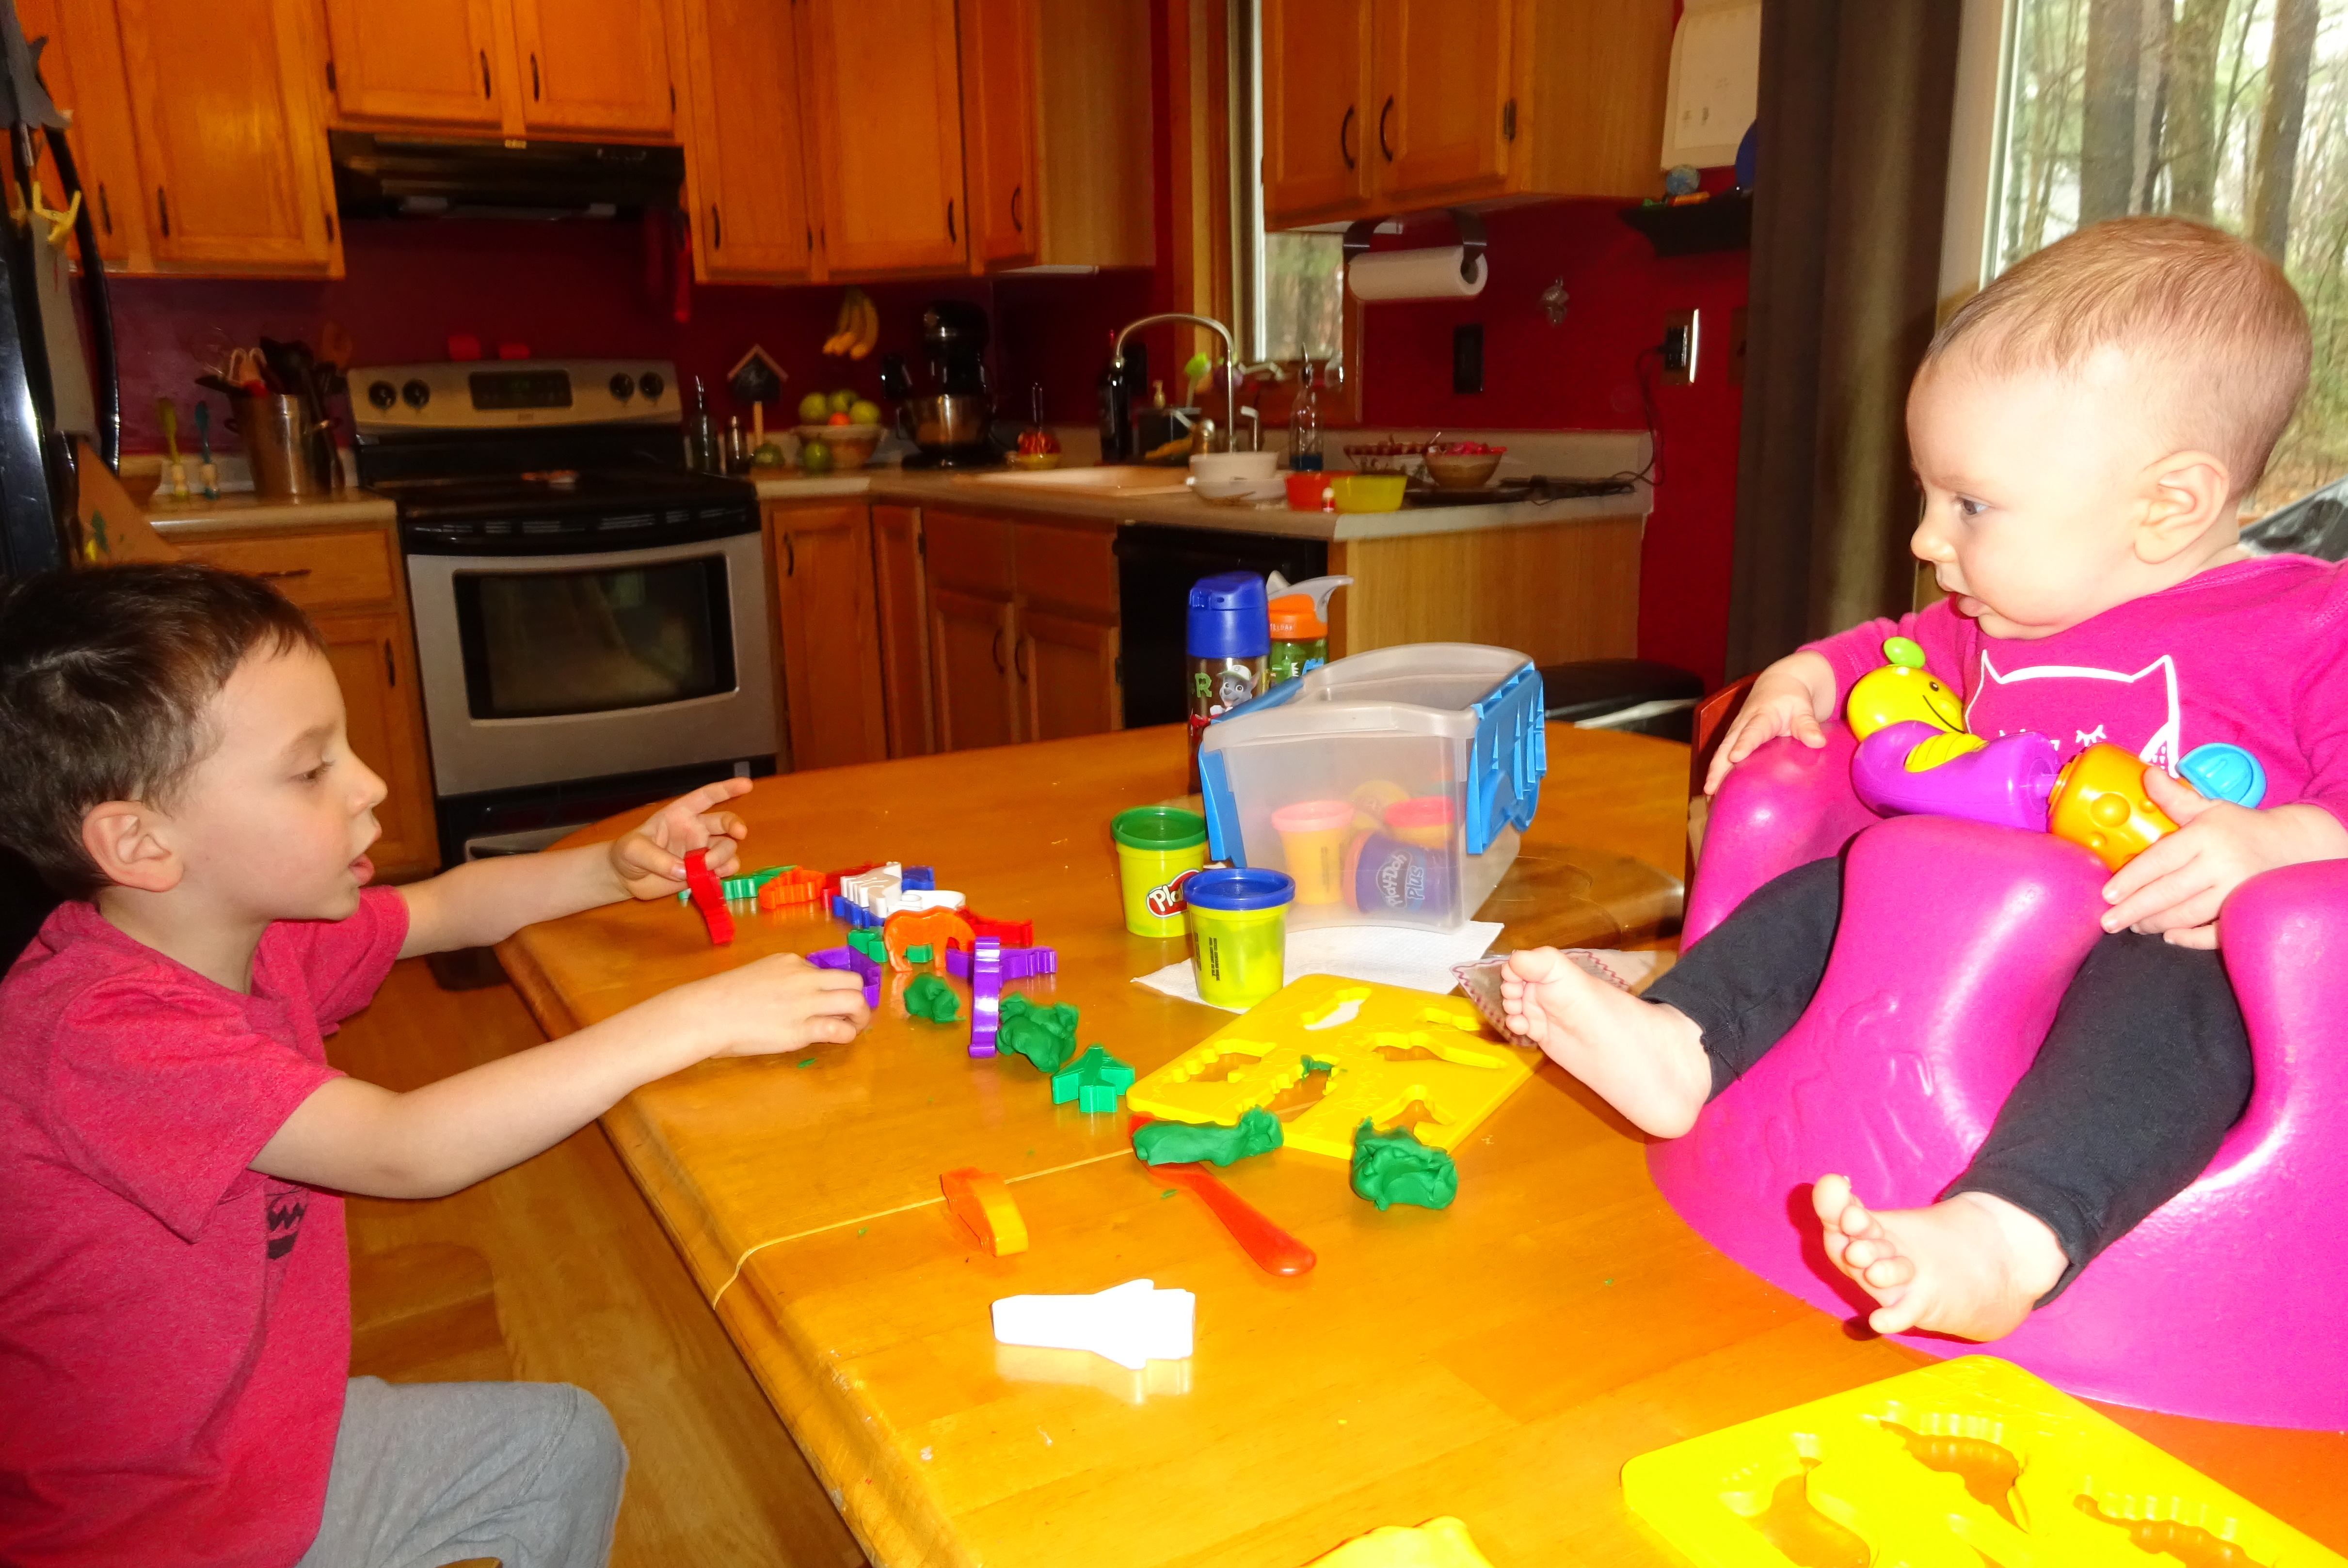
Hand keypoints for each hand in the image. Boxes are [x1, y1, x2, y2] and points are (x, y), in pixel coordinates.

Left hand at [610, 778, 753, 898]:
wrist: (627, 878)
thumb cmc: (628, 854)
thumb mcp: (634, 850)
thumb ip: (657, 859)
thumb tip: (685, 870)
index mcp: (680, 814)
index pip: (706, 797)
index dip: (726, 789)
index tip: (746, 785)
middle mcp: (696, 830)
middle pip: (725, 822)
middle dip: (735, 826)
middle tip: (739, 834)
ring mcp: (702, 851)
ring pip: (727, 848)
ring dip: (723, 857)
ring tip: (706, 869)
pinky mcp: (704, 871)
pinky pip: (725, 869)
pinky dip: (724, 873)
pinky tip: (712, 878)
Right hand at [671, 953, 871, 1057]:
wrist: (707, 1013)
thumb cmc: (722, 997)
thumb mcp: (757, 974)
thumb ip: (780, 980)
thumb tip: (793, 995)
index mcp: (791, 962)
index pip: (827, 971)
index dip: (833, 988)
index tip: (829, 1000)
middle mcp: (804, 978)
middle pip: (852, 980)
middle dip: (859, 997)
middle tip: (854, 1013)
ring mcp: (805, 1003)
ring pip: (854, 1001)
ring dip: (861, 1015)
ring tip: (854, 1026)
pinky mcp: (801, 1029)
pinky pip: (840, 1029)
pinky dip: (847, 1034)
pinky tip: (839, 1038)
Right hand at [1703, 653, 1837, 794]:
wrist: (1778, 683)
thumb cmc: (1791, 699)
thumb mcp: (1803, 708)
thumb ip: (1808, 725)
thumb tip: (1818, 742)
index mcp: (1761, 716)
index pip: (1751, 732)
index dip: (1743, 744)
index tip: (1735, 757)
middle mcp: (1743, 725)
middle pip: (1726, 747)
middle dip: (1717, 768)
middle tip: (1710, 789)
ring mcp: (1735, 733)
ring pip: (1721, 754)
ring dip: (1714, 775)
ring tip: (1708, 797)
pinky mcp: (1734, 740)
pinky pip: (1723, 757)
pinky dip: (1718, 774)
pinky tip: (1715, 794)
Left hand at [2098, 769, 2347, 948]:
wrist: (2292, 844)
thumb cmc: (2240, 827)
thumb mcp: (2208, 808)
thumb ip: (2174, 798)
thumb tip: (2146, 774)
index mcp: (2205, 837)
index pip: (2159, 860)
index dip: (2131, 879)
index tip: (2107, 894)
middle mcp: (2219, 866)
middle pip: (2168, 892)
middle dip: (2135, 909)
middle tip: (2109, 921)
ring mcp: (2235, 892)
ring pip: (2187, 915)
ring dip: (2155, 923)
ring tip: (2133, 925)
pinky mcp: (2247, 911)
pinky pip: (2215, 932)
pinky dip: (2191, 938)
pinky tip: (2170, 936)